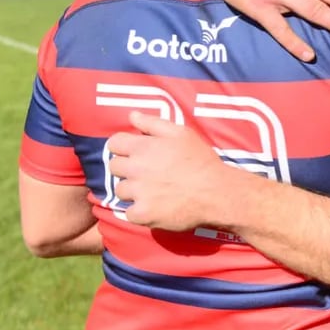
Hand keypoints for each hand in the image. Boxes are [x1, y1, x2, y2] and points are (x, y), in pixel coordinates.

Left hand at [106, 112, 239, 230]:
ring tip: (153, 190)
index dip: (123, 147)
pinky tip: (155, 206)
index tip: (134, 153)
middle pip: (114, 167)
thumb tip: (132, 115)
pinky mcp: (142, 214)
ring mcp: (138, 193)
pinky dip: (139, 211)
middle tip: (146, 172)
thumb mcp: (182, 133)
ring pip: (120, 191)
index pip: (114, 143)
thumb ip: (153, 123)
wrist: (216, 192)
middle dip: (127, 168)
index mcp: (143, 147)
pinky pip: (129, 213)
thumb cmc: (201, 160)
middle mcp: (136, 169)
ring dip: (132, 190)